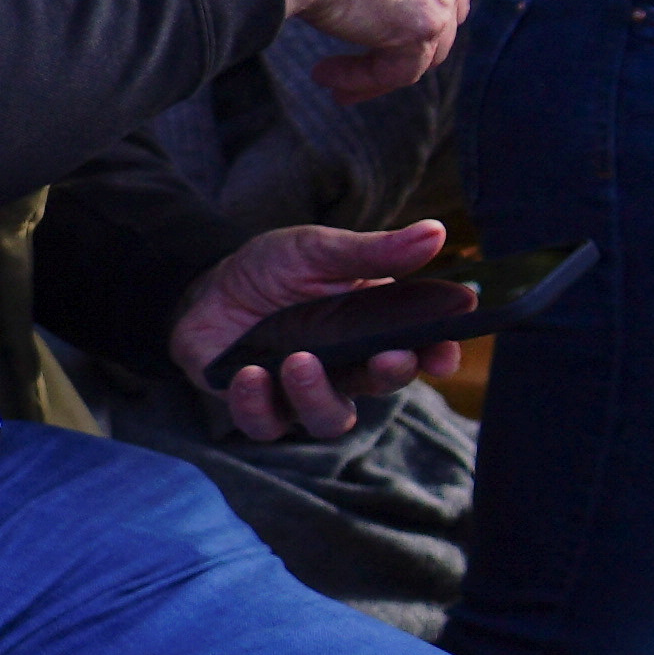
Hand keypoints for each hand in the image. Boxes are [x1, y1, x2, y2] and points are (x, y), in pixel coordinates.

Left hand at [169, 214, 454, 444]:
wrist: (208, 287)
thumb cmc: (274, 269)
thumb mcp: (319, 250)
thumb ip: (372, 251)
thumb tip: (436, 231)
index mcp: (374, 330)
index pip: (418, 350)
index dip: (437, 356)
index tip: (445, 354)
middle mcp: (346, 368)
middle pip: (381, 386)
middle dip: (389, 374)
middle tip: (386, 356)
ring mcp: (302, 392)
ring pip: (327, 418)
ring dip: (318, 396)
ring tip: (300, 361)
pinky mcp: (256, 404)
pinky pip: (264, 423)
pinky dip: (256, 404)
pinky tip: (249, 374)